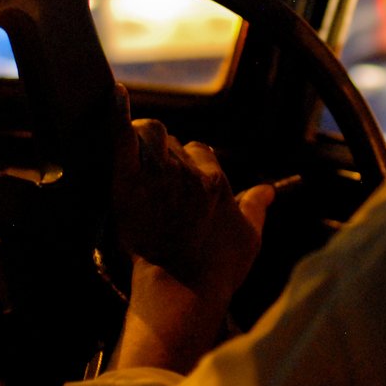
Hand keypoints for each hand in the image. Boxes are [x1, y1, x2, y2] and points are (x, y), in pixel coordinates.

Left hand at [108, 95, 273, 372]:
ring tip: (136, 162)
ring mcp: (160, 175)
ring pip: (151, 137)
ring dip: (144, 144)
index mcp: (216, 180)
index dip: (192, 164)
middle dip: (164, 156)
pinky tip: (115, 96)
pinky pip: (125, 138)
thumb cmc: (218, 269)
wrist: (184, 289)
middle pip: (174, 144)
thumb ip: (256, 207)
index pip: (203, 152)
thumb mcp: (249, 237)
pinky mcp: (131, 183)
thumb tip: (269, 191)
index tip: (183, 181)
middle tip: (153, 184)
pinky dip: (118, 114)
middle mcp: (190, 171)